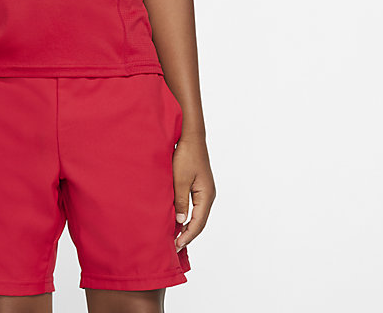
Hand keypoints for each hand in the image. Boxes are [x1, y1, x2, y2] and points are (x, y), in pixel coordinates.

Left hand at [172, 135, 215, 251]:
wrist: (190, 135)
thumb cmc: (186, 155)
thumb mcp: (180, 179)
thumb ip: (180, 201)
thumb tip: (180, 221)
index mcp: (206, 195)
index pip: (198, 223)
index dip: (187, 236)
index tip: (176, 246)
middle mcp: (208, 195)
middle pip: (199, 221)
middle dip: (187, 234)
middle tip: (174, 246)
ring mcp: (204, 190)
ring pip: (196, 214)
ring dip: (186, 225)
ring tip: (174, 236)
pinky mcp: (198, 184)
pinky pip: (193, 205)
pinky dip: (186, 214)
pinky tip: (177, 218)